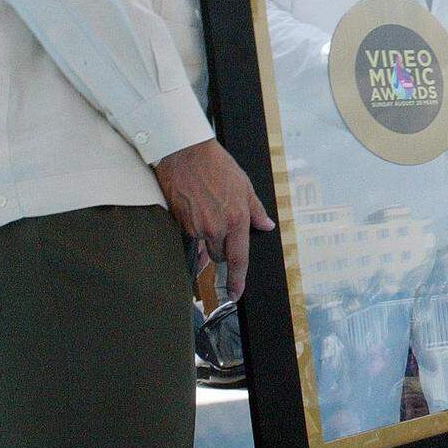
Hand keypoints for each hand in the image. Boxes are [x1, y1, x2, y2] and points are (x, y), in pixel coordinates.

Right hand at [153, 138, 274, 300]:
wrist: (185, 153)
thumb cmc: (216, 166)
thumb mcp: (245, 186)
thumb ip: (256, 211)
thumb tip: (266, 226)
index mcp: (237, 219)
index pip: (238, 258)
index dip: (238, 279)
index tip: (236, 293)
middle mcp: (217, 227)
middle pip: (220, 255)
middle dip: (222, 247)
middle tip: (220, 222)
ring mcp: (197, 227)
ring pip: (205, 246)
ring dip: (208, 237)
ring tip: (207, 210)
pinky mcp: (181, 224)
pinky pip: (191, 236)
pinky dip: (194, 228)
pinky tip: (195, 209)